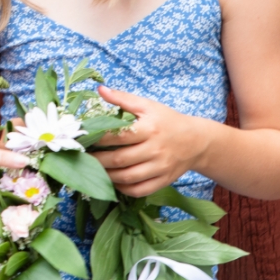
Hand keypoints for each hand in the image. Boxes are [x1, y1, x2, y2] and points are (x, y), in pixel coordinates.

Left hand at [92, 85, 211, 196]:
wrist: (196, 141)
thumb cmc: (167, 120)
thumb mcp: (147, 105)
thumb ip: (123, 98)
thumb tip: (100, 89)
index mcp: (150, 129)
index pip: (119, 136)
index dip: (99, 138)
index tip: (84, 138)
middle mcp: (155, 150)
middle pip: (121, 159)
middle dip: (98, 160)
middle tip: (82, 157)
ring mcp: (160, 168)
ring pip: (128, 177)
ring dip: (107, 176)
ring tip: (93, 169)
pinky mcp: (163, 181)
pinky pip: (140, 190)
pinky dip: (123, 188)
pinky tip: (113, 181)